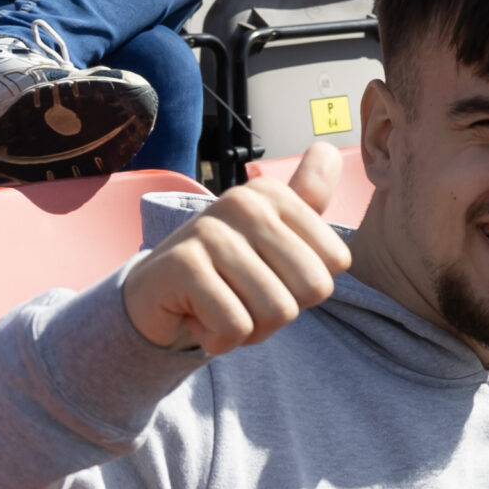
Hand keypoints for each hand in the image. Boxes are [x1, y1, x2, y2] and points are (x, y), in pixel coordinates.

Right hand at [122, 143, 351, 354]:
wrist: (152, 296)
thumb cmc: (225, 269)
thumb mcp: (274, 231)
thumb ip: (308, 196)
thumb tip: (328, 149)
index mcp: (273, 194)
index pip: (336, 262)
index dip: (307, 287)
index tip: (270, 276)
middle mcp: (243, 203)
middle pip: (313, 288)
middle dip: (283, 312)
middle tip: (244, 297)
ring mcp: (210, 231)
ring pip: (277, 312)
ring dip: (252, 329)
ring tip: (220, 306)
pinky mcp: (182, 265)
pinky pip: (236, 326)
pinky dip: (220, 339)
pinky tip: (197, 317)